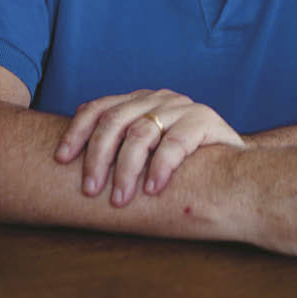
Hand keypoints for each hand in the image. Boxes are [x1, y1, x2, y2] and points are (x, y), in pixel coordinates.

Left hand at [55, 89, 243, 205]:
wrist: (235, 172)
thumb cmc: (181, 167)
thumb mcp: (145, 153)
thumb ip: (117, 149)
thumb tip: (63, 159)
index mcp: (139, 101)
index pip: (99, 108)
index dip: (77, 132)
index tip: (61, 159)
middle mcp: (158, 98)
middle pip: (115, 120)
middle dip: (98, 156)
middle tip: (90, 190)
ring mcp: (182, 107)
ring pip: (142, 132)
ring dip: (126, 168)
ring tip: (119, 199)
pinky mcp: (206, 121)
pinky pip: (176, 142)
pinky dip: (161, 166)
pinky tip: (153, 189)